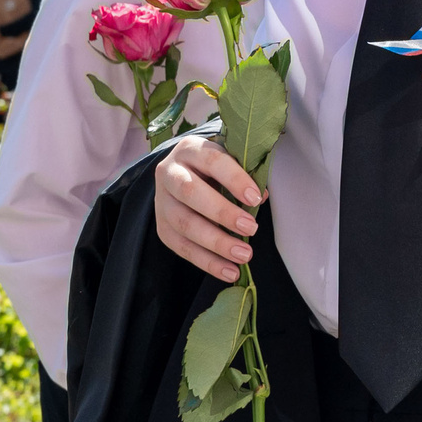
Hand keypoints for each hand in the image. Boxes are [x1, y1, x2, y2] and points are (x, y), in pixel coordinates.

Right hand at [154, 137, 261, 280]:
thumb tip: (261, 198)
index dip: (234, 179)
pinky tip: (230, 271)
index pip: (212, 161)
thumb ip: (246, 175)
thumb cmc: (216, 168)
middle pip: (190, 193)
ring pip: (184, 224)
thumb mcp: (231, 161)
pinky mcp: (161, 227)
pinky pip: (181, 248)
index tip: (256, 198)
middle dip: (222, 213)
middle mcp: (169, 173)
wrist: (185, 173)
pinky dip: (207, 262)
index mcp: (190, 150)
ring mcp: (161, 201)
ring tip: (244, 255)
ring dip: (216, 243)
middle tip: (251, 228)